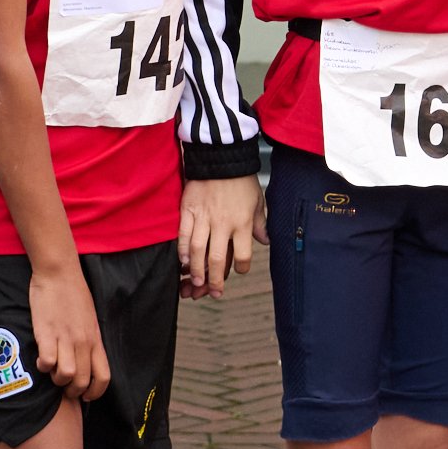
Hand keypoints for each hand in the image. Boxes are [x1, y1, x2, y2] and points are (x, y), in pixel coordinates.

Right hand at [29, 261, 110, 399]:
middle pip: (81, 381)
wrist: (59, 273)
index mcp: (96, 340)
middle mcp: (83, 342)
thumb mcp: (90, 320)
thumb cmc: (74, 295)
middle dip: (71, 391)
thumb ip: (89, 341)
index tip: (85, 396)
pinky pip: (46, 361)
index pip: (104, 377)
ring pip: (65, 376)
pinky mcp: (46, 332)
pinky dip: (42, 366)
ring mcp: (65, 338)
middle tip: (62, 385)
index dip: (94, 393)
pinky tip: (40, 358)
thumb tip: (86, 360)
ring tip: (51, 369)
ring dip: (55, 379)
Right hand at [179, 174, 261, 297]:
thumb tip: (266, 241)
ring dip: (196, 270)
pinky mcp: (188, 210)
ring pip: (197, 250)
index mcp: (243, 223)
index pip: (243, 255)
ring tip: (196, 282)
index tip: (239, 271)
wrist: (221, 156)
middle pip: (217, 259)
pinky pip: (182, 234)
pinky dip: (181, 250)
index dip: (241, 268)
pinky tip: (183, 261)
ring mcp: (203, 217)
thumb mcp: (258, 201)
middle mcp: (223, 223)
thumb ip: (260, 224)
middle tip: (213, 292)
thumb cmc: (241, 179)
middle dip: (214, 280)